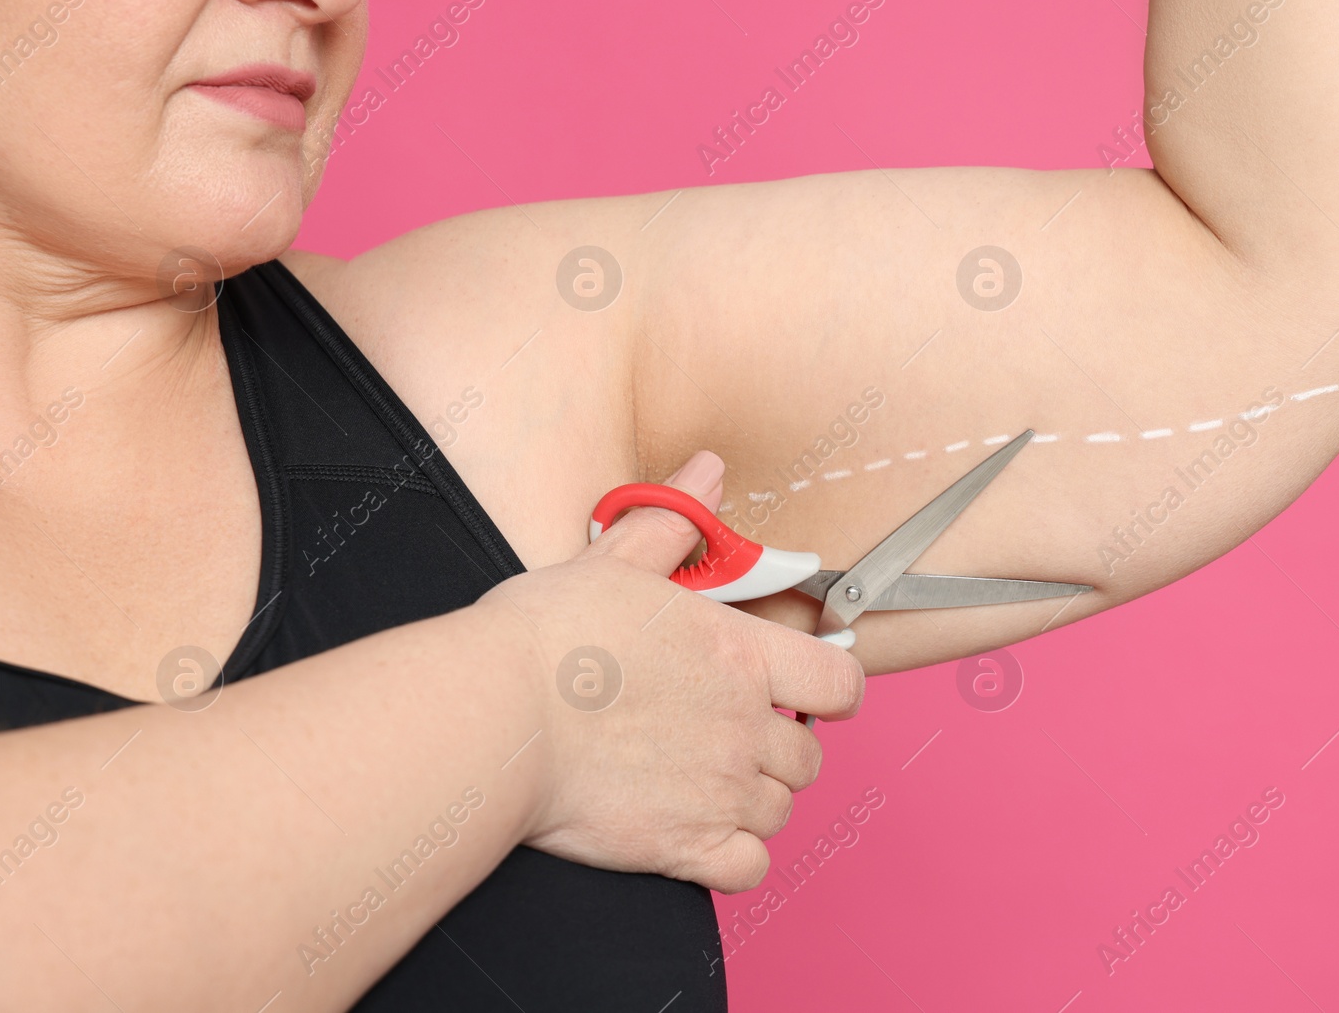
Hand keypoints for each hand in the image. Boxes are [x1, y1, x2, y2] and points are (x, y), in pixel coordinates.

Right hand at [479, 451, 864, 893]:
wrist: (496, 716)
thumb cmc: (548, 636)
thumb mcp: (615, 560)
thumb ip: (675, 521)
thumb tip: (710, 471)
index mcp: (742, 653)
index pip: (842, 683)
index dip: (831, 690)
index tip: (803, 692)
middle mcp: (745, 723)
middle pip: (807, 755)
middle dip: (777, 749)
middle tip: (723, 736)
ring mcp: (720, 789)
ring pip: (780, 810)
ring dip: (753, 800)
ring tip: (702, 781)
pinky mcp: (685, 846)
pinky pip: (749, 868)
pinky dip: (733, 857)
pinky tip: (698, 833)